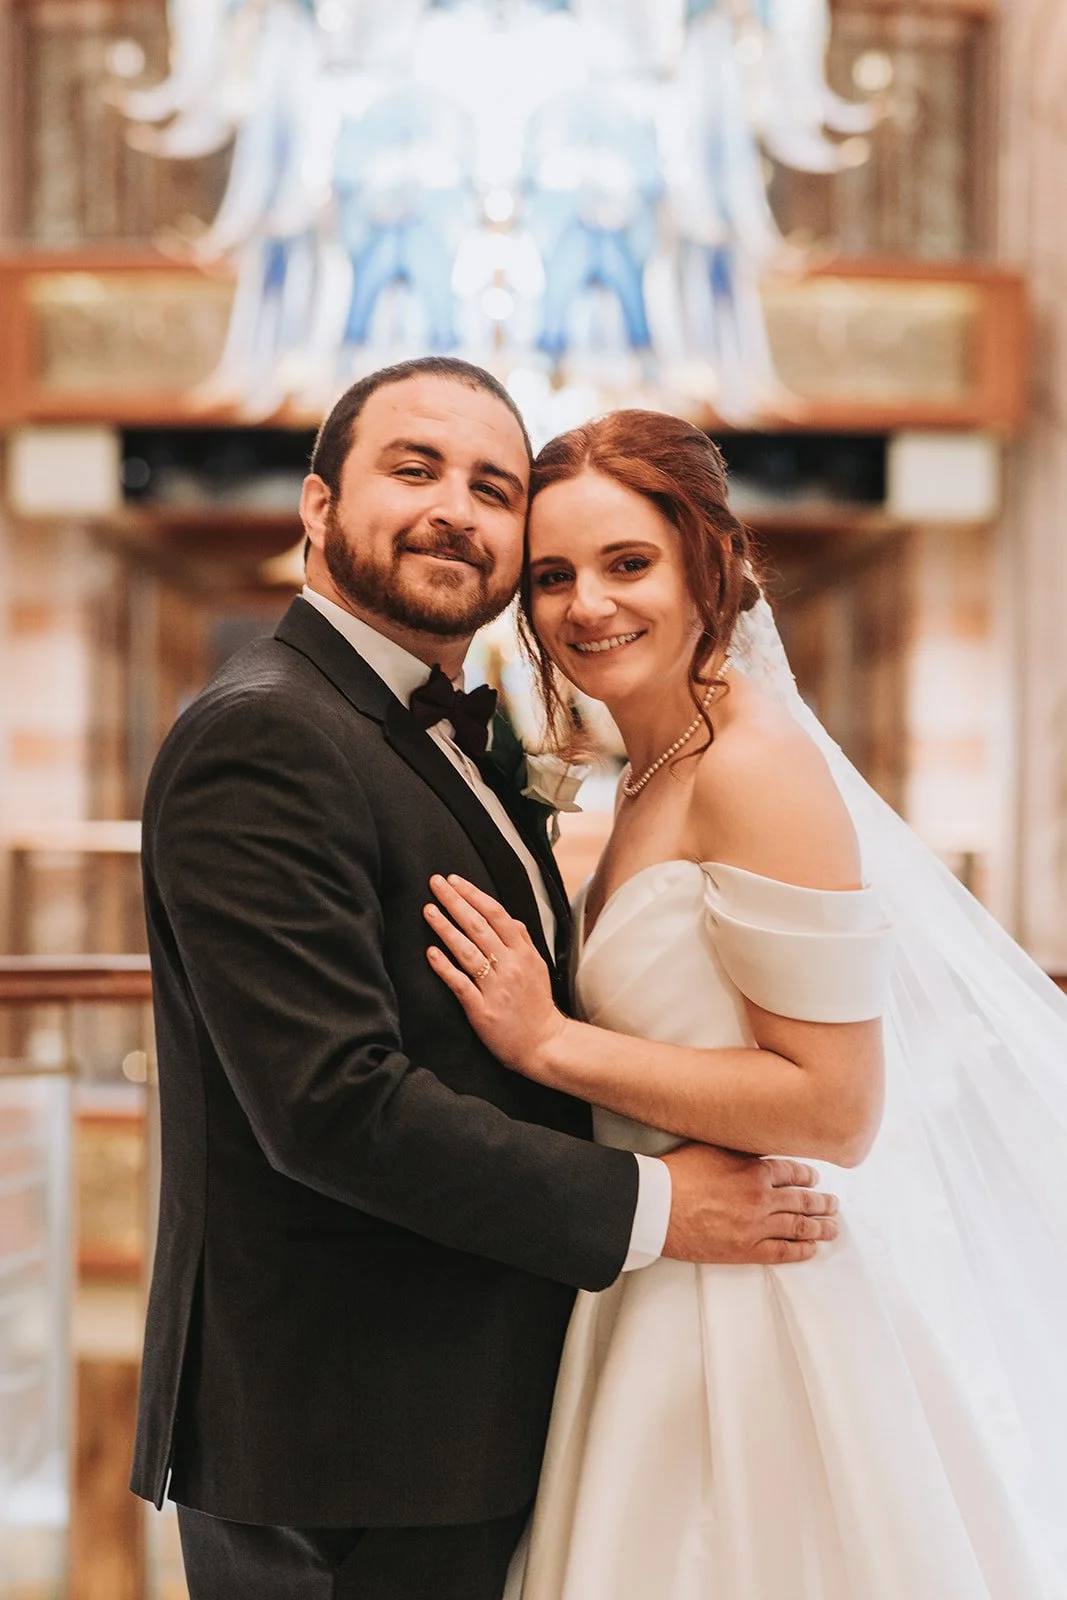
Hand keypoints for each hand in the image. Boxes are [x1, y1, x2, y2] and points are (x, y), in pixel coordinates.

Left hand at [424, 875, 566, 1074]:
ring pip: (468, 951)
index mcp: (523, 953)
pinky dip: (445, 967)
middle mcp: (510, 966)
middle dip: (455, 902)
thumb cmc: (537, 1005)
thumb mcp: (538, 966)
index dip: (474, 895)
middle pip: (479, 926)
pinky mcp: (482, 1010)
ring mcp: (496, 988)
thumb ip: (523, 940)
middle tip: (434, 883)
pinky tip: (430, 953)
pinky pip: (461, 984)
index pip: (497, 914)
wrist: (544, 1044)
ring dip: (446, 928)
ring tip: (428, 910)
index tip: (454, 881)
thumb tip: (510, 918)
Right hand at [661, 1144, 838, 1265]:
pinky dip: (801, 1251)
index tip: (815, 1179)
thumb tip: (759, 1149)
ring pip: (798, 1227)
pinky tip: (811, 1249)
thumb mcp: (712, 1148)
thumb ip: (741, 1151)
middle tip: (833, 1205)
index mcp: (754, 1170)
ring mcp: (756, 1226)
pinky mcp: (745, 1250)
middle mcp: (761, 1198)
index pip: (793, 1172)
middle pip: (802, 1200)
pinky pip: (782, 1252)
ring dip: (819, 1227)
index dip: (808, 1176)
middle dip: (821, 1203)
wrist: (656, 1206)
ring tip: (832, 1228)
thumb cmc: (678, 1174)